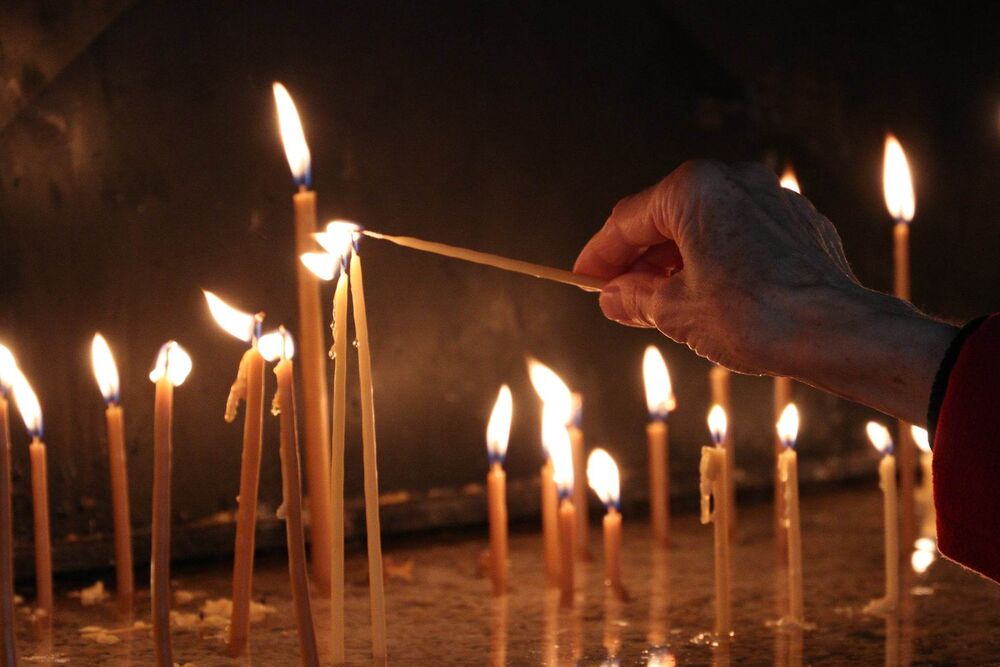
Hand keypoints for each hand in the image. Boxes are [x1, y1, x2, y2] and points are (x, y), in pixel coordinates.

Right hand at [575, 160, 956, 423]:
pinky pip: (741, 237)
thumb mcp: (675, 312)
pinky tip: (710, 296)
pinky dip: (716, 261)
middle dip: (639, 260)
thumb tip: (612, 298)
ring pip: (706, 227)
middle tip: (617, 295)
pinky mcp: (799, 224)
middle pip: (666, 219)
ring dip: (676, 262)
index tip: (581, 278)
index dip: (598, 255)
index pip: (627, 220)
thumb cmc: (755, 316)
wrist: (839, 333)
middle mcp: (734, 180)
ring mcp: (771, 200)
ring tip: (660, 303)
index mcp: (694, 189)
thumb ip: (635, 298)